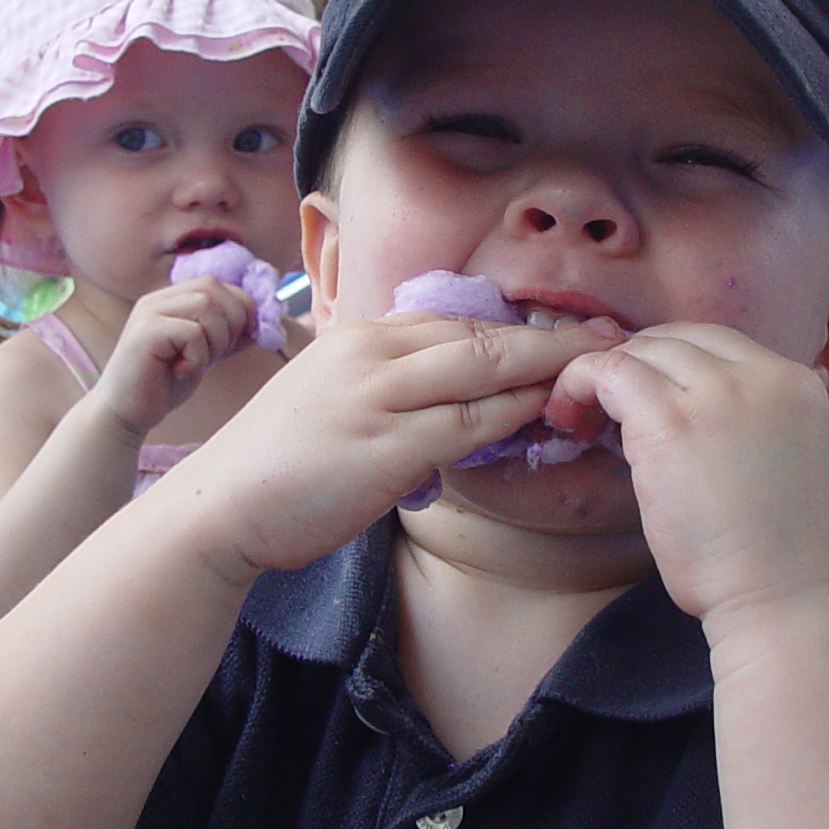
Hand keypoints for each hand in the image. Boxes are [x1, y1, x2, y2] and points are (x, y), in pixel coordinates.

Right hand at [91, 277, 257, 443]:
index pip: (218, 283)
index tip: (246, 337)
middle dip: (231, 322)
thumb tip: (263, 323)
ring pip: (206, 305)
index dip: (241, 307)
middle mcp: (157, 299)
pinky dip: (198, 356)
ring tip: (197, 363)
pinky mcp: (145, 333)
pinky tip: (181, 371)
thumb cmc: (162, 385)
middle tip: (217, 354)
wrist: (125, 414)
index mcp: (170, 299)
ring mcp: (149, 313)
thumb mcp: (204, 355)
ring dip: (216, 340)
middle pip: (213, 287)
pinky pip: (192, 332)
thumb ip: (227, 335)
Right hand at [177, 314, 621, 577]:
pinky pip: (467, 425)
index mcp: (356, 338)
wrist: (216, 507)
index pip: (451, 320)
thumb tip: (441, 398)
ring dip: (548, 368)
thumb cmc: (273, 465)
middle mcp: (369, 356)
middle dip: (552, 335)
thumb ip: (383, 387)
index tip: (564, 332)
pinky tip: (549, 415)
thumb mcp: (327, 399)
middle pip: (479, 334)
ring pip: (482, 369)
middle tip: (611, 336)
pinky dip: (514, 415)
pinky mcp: (385, 450)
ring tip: (602, 370)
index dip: (514, 326)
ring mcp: (376, 399)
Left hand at [549, 324, 828, 630]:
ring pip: (642, 350)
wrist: (780, 600)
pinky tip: (569, 417)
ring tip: (580, 416)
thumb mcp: (780, 459)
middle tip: (605, 407)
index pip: (719, 344)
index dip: (671, 364)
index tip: (643, 397)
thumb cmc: (775, 554)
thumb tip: (679, 404)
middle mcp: (764, 374)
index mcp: (798, 383)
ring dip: (605, 376)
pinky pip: (610, 371)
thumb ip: (746, 420)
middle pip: (679, 338)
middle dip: (637, 365)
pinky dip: (580, 384)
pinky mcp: (670, 419)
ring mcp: (719, 392)